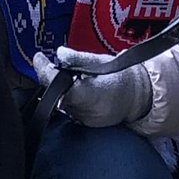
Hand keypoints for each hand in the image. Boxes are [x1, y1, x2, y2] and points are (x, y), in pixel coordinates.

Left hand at [33, 48, 151, 127]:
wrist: (139, 96)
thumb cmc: (122, 76)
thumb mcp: (102, 61)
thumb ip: (79, 59)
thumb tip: (59, 53)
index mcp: (91, 93)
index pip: (59, 85)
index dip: (44, 72)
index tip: (38, 59)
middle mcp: (87, 111)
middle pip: (56, 96)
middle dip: (50, 80)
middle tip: (49, 66)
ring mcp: (86, 120)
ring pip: (60, 105)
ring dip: (58, 91)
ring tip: (66, 78)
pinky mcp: (85, 125)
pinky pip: (68, 111)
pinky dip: (67, 100)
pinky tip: (73, 91)